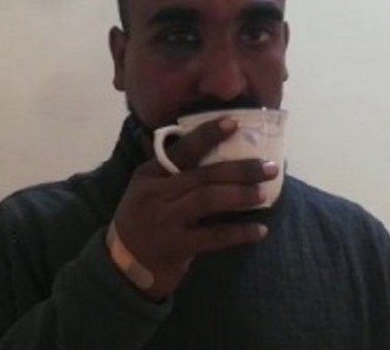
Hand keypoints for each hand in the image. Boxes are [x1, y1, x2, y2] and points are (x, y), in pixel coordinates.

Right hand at [109, 117, 277, 300]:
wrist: (121, 266)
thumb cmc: (142, 220)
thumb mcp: (147, 190)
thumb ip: (172, 173)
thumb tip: (215, 150)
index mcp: (149, 174)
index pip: (182, 150)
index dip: (208, 135)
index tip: (234, 123)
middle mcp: (156, 193)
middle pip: (203, 175)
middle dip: (239, 169)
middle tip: (268, 166)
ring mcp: (165, 220)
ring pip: (209, 200)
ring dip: (240, 195)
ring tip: (263, 193)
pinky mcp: (176, 247)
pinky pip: (214, 237)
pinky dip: (239, 232)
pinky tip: (260, 230)